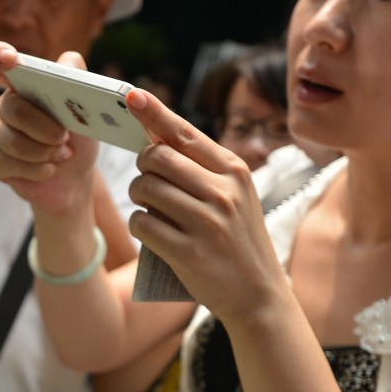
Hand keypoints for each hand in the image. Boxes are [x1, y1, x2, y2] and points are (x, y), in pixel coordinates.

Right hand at [0, 42, 97, 214]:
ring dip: (45, 152)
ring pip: (13, 142)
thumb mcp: (86, 110)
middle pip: (14, 108)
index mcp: (24, 84)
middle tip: (64, 137)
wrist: (75, 177)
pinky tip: (49, 169)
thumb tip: (70, 61)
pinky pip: (12, 165)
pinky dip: (39, 170)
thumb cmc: (77, 138)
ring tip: (63, 155)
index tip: (10, 59)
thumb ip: (79, 82)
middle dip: (44, 127)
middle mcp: (5, 104)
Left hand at [122, 88, 282, 324]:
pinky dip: (139, 224)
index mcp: (234, 171)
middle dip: (142, 166)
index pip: (185, 133)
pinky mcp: (190, 253)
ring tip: (149, 207)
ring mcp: (208, 223)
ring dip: (137, 196)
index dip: (154, 113)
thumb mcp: (234, 197)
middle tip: (147, 181)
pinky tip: (151, 231)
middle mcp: (224, 192)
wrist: (259, 295)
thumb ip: (201, 168)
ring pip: (146, 188)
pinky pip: (143, 223)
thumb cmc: (237, 240)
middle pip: (157, 157)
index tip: (131, 95)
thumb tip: (154, 136)